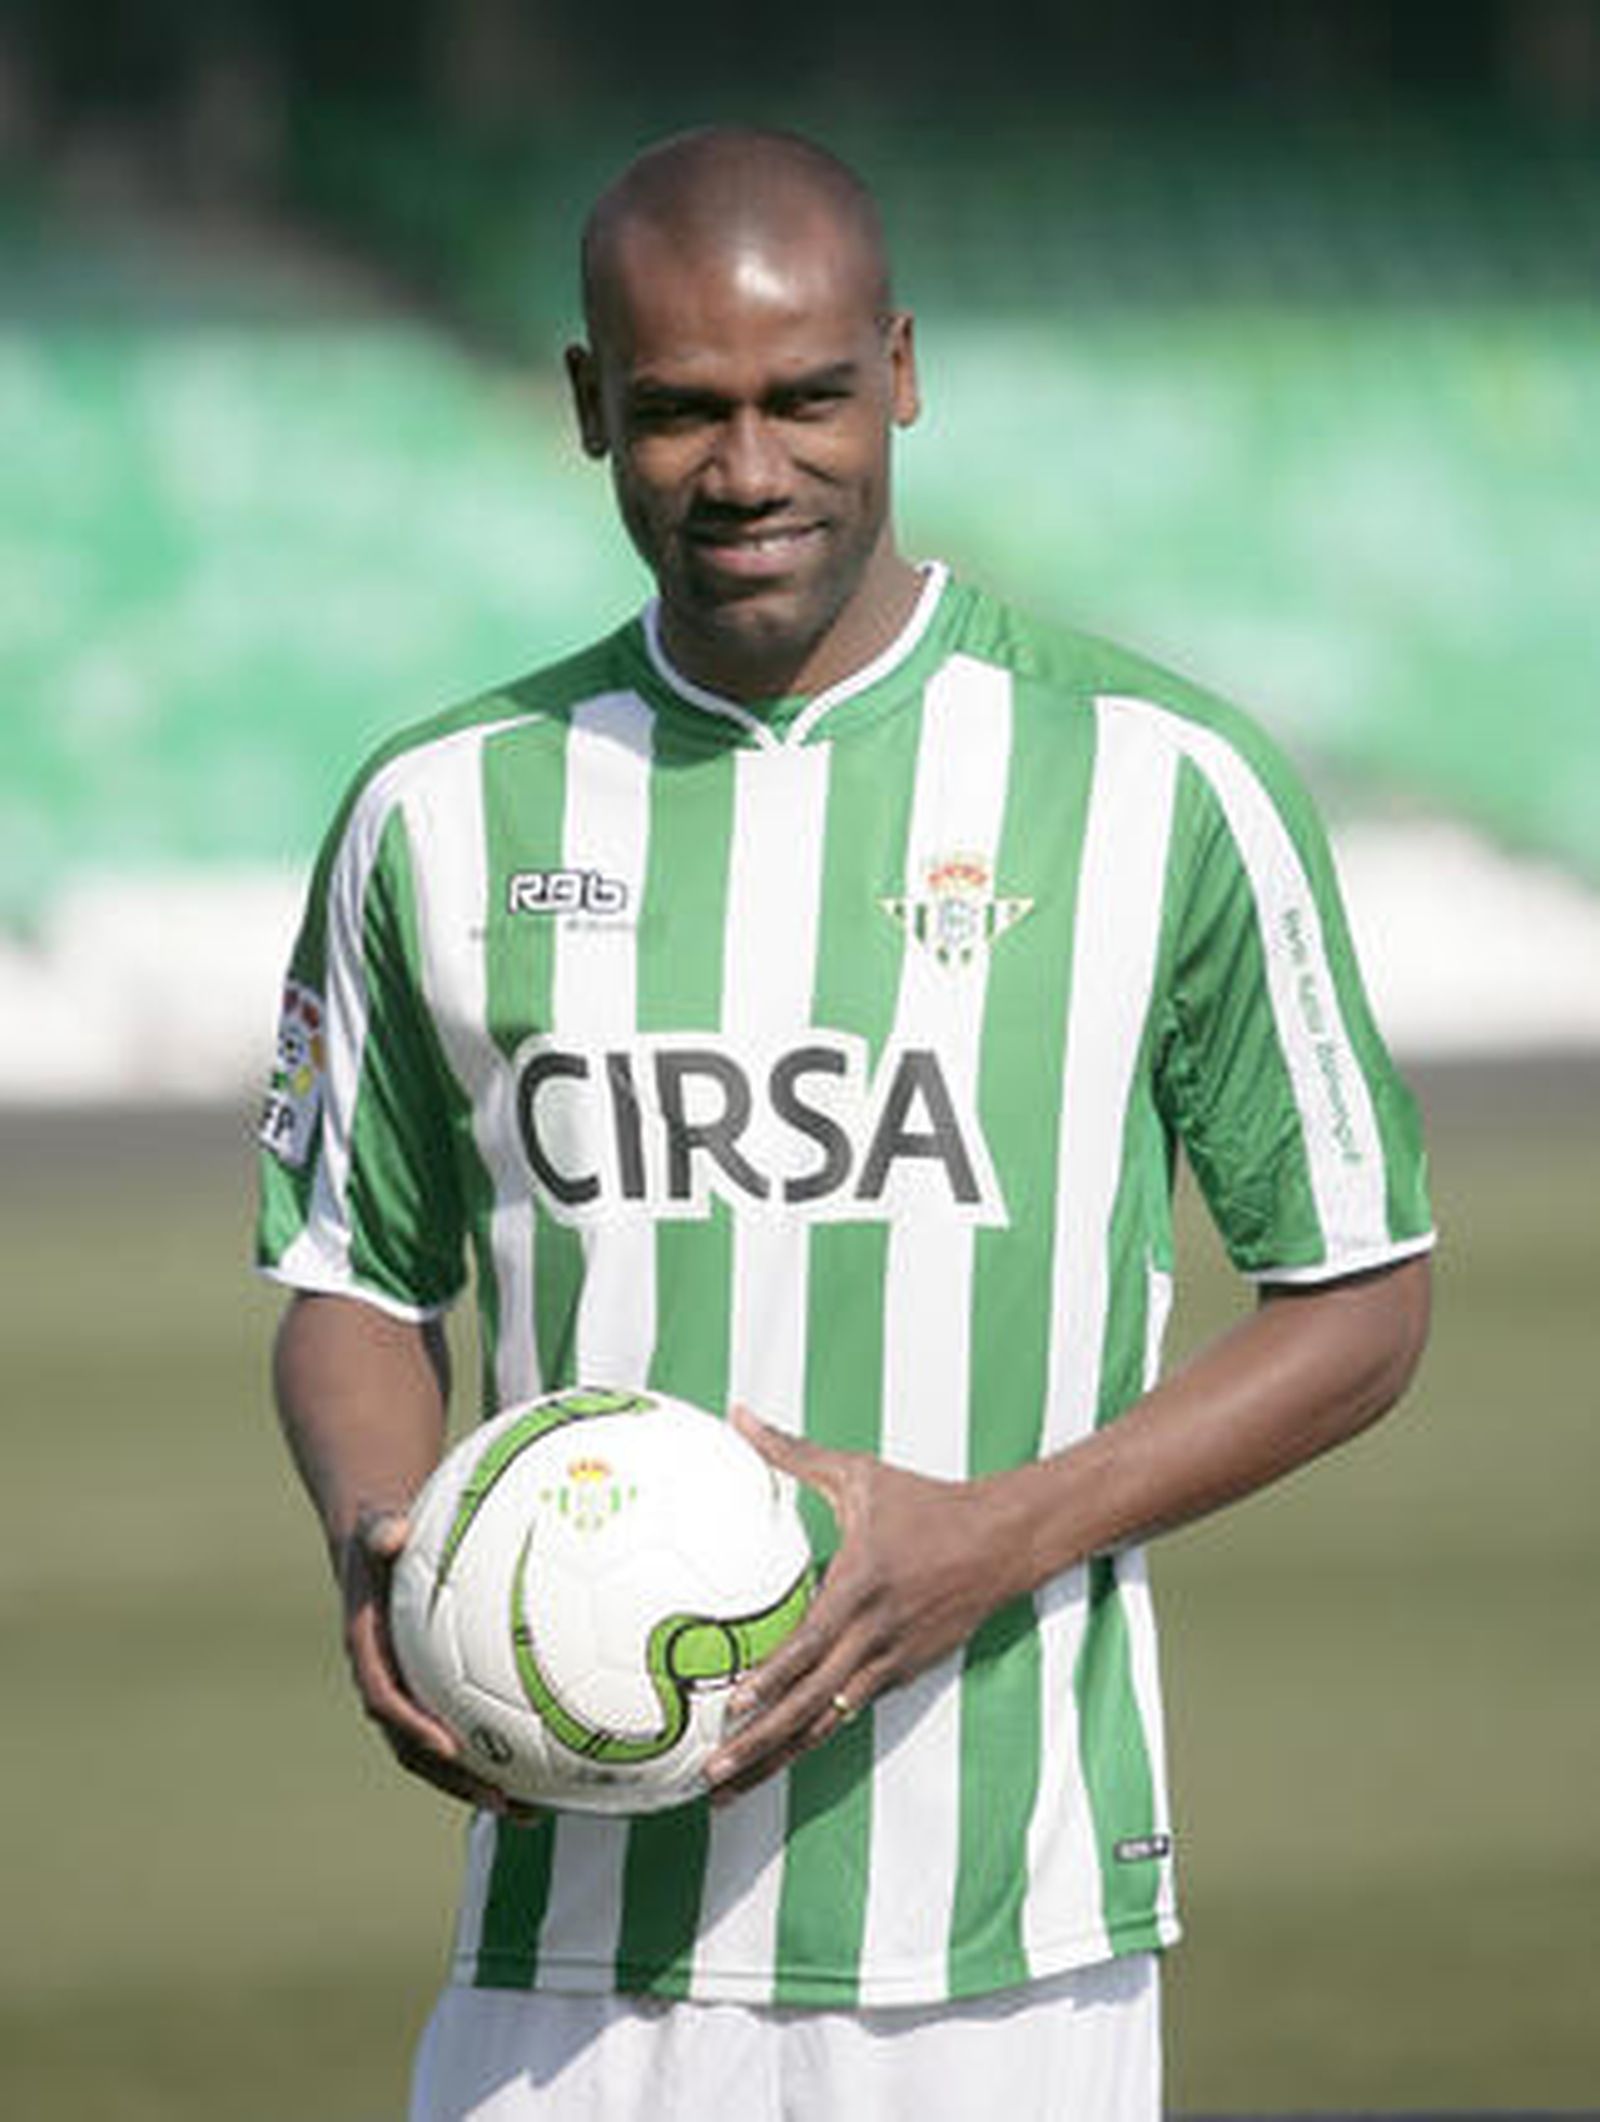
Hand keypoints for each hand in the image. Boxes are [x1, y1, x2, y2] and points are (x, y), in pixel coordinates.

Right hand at [338, 1507, 538, 1819]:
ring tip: (533, 1811)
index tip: (446, 1747)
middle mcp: (387, 1683)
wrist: (375, 1541)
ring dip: (480, 1785)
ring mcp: (412, 1693)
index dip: (411, 1727)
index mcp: (369, 1651)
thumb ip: (382, 1530)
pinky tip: (546, 1766)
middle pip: (414, 1748)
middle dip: (456, 1781)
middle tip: (503, 1802)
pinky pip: (464, 1730)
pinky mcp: (436, 1692)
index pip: (383, 1699)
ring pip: (441, 1754)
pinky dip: (497, 1752)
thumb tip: (391, 1530)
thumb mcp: (377, 1526)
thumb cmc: (383, 1533)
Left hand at [704, 1407, 1016, 1799]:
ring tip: (729, 1790)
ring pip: (825, 1723)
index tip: (734, 1706)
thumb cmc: (922, 1502)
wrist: (1002, 1541)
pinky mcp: (903, 1674)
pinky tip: (775, 1762)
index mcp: (859, 1587)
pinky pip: (848, 1712)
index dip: (772, 1678)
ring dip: (778, 1758)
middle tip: (712, 1775)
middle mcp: (874, 1635)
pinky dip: (811, 1739)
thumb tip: (738, 1414)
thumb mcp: (856, 1473)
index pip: (810, 1644)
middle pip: (810, 1703)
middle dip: (760, 1744)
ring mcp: (891, 1662)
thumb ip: (790, 1451)